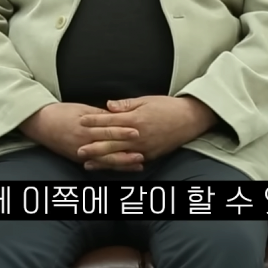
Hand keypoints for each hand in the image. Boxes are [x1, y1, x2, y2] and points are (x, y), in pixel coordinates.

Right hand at [19, 102, 145, 171]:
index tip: (137, 131)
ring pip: (105, 159)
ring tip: (138, 163)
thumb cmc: (61, 113)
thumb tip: (117, 115)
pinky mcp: (78, 159)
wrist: (41, 123)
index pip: (107, 129)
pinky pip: (97, 164)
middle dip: (126, 151)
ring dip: (122, 162)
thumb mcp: (81, 109)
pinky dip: (110, 167)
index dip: (122, 131)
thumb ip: (99, 114)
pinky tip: (121, 168)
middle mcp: (84, 142)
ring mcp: (81, 153)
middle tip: (143, 153)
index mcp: (86, 127)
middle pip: (109, 147)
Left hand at [77, 96, 216, 167]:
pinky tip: (109, 167)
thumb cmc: (168, 107)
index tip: (80, 121)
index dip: (94, 120)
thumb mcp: (146, 100)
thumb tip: (108, 105)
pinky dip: (118, 165)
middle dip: (93, 146)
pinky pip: (131, 162)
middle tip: (77, 149)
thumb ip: (126, 105)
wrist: (190, 119)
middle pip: (111, 141)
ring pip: (118, 156)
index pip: (109, 120)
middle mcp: (138, 135)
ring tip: (87, 163)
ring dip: (102, 160)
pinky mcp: (150, 155)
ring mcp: (144, 147)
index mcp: (135, 119)